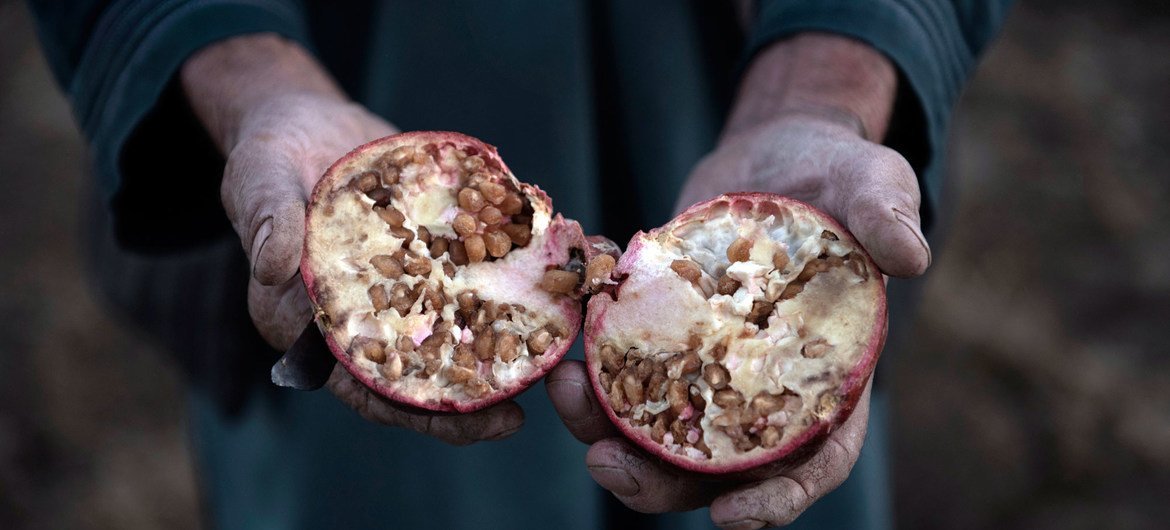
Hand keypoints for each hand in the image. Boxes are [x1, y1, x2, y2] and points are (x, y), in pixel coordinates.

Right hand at [182, 34, 522, 443]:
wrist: (306, 118)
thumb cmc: (267, 155)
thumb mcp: (257, 177)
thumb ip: (266, 220)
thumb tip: (274, 267)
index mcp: (314, 321)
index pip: (364, 384)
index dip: (412, 412)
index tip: (465, 425)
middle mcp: (367, 312)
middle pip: (419, 372)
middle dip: (466, 399)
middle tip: (514, 418)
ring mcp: (408, 282)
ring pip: (457, 327)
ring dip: (500, 345)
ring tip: (546, 359)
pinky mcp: (437, 251)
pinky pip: (477, 270)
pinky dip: (513, 277)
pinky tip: (554, 279)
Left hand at [550, 33, 928, 527]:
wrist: (777, 154)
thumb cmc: (840, 179)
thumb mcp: (873, 184)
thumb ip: (889, 214)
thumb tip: (911, 256)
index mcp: (825, 378)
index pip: (812, 460)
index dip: (775, 499)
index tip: (727, 516)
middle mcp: (761, 387)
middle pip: (711, 463)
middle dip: (656, 478)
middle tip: (603, 464)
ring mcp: (706, 363)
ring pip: (652, 423)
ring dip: (603, 423)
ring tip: (565, 387)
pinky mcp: (663, 330)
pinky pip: (623, 362)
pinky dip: (593, 355)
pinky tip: (571, 323)